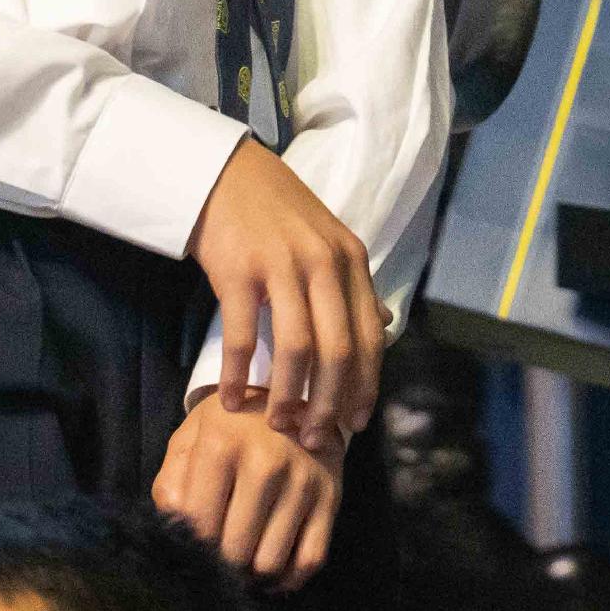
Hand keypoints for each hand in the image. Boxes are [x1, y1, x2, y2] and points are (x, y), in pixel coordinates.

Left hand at [153, 391, 341, 587]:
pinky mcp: (330, 497)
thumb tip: (178, 533)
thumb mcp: (190, 439)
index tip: (192, 550)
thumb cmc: (229, 425)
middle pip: (236, 550)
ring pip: (271, 562)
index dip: (192, 548)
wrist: (288, 396)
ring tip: (242, 563)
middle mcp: (266, 462)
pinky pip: (309, 560)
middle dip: (222, 565)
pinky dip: (288, 579)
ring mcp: (303, 481)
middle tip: (217, 561)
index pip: (200, 525)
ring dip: (252, 575)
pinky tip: (271, 571)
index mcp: (222, 444)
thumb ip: (171, 484)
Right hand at [186, 137, 381, 445]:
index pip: (369, 336)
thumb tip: (384, 327)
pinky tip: (234, 399)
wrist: (225, 172)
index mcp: (349, 259)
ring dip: (289, 396)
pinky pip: (244, 337)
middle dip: (329, 403)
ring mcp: (280, 265)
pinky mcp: (238, 271)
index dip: (365, 385)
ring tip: (278, 424)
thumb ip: (353, 285)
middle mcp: (322, 263)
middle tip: (315, 437)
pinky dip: (240, 375)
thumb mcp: (328, 240)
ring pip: (296, 349)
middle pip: (337, 350)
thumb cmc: (276, 212)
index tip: (356, 423)